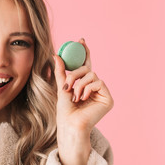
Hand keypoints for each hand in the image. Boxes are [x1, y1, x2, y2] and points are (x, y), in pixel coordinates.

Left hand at [53, 38, 113, 164]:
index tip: (80, 40)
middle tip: (67, 84)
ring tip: (74, 96)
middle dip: (75, 73)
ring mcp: (102, 93)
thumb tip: (55, 54)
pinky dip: (88, 89)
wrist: (69, 123)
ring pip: (92, 74)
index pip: (85, 65)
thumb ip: (61, 72)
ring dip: (79, 84)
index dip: (85, 52)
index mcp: (84, 84)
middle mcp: (94, 87)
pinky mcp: (108, 98)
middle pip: (88, 69)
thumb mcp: (62, 87)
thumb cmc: (64, 110)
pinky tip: (83, 99)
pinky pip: (98, 82)